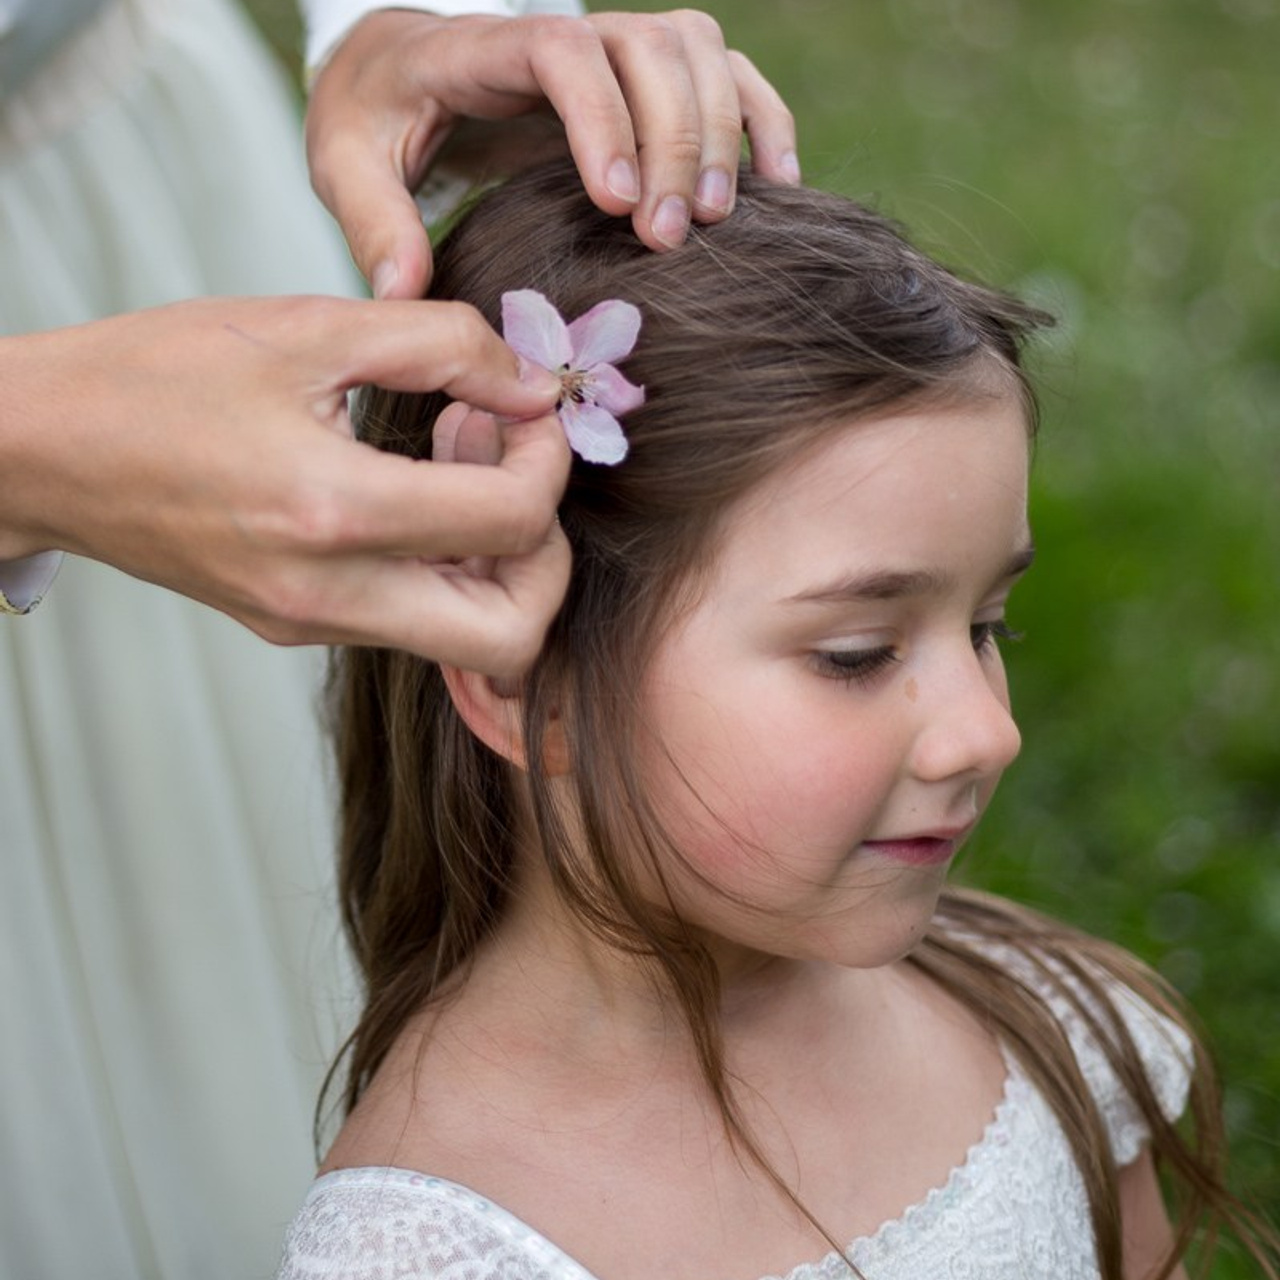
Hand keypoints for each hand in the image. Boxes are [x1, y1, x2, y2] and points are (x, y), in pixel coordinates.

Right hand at [0, 297, 571, 673]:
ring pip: (467, 641)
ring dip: (498, 560)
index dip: (549, 459)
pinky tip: (415, 486)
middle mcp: (328, 595)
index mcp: (331, 512)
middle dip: (547, 555)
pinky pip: (411, 620)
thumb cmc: (154, 376)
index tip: (527, 407)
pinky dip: (445, 565)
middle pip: (512, 639)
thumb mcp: (305, 326)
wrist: (41, 450)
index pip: (512, 522)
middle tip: (514, 467)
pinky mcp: (298, 628)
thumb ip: (441, 343)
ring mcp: (313, 625)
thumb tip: (534, 383)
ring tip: (457, 460)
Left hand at [305, 8, 798, 298]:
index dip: (599, 118)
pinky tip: (775, 186)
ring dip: (719, 132)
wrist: (398, 73)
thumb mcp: (346, 164)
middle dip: (671, 140)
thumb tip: (403, 290)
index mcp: (478, 47)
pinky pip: (724, 72)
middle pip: (648, 46)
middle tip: (668, 237)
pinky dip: (759, 119)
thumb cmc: (374, 119)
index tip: (614, 203)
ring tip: (715, 220)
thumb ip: (372, 223)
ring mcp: (610, 48)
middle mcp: (559, 33)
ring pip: (697, 50)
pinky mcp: (644, 77)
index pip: (559, 52)